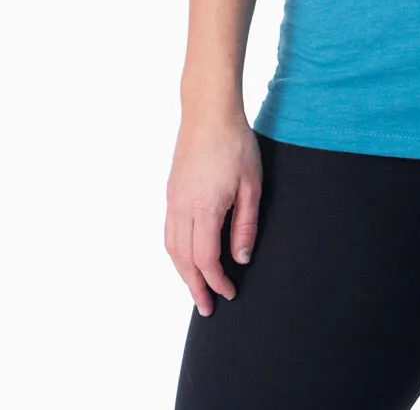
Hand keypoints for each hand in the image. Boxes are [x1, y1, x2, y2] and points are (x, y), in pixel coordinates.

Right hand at [165, 110, 261, 315]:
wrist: (208, 111)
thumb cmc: (235, 144)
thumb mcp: (251, 185)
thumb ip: (246, 225)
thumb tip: (241, 259)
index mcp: (204, 208)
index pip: (205, 259)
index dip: (216, 281)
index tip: (229, 293)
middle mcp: (182, 207)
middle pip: (183, 260)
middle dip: (195, 287)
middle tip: (207, 307)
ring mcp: (173, 199)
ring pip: (172, 247)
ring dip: (183, 272)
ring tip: (196, 287)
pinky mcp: (171, 190)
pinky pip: (169, 231)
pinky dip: (177, 252)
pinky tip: (187, 256)